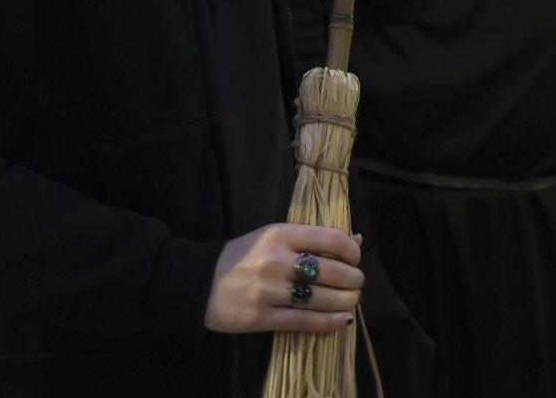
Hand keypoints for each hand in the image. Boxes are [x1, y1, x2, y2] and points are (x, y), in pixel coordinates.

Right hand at [203, 223, 363, 333]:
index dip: (351, 251)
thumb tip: (355, 239)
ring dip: (345, 301)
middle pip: (330, 272)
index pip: (329, 239)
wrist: (199, 283)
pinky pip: (305, 321)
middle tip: (356, 284)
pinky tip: (342, 320)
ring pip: (321, 298)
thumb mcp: (272, 236)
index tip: (354, 259)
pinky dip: (328, 321)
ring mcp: (270, 291)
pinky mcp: (263, 317)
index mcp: (279, 235)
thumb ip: (311, 238)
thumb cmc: (240, 256)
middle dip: (352, 279)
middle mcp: (276, 261)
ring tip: (352, 300)